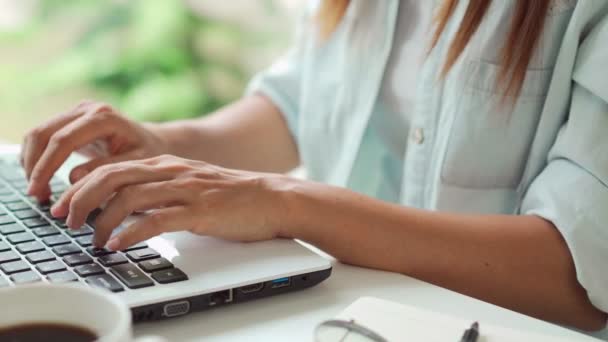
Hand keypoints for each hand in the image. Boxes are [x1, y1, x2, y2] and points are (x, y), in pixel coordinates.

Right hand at [21, 100, 167, 200]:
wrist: (155, 142)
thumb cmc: (149, 155)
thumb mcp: (135, 166)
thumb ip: (107, 170)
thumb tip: (73, 178)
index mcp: (104, 118)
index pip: (63, 140)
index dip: (46, 166)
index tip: (38, 190)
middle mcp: (88, 109)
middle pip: (44, 134)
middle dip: (34, 166)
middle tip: (36, 195)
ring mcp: (77, 112)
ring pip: (38, 134)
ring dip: (32, 163)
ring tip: (40, 192)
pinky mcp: (71, 120)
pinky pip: (43, 137)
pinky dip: (37, 159)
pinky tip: (44, 180)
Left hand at [50, 155, 287, 249]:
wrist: (271, 198)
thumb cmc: (231, 197)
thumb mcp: (189, 185)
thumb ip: (158, 190)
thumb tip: (124, 209)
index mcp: (166, 164)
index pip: (112, 167)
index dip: (83, 185)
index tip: (67, 204)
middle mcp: (172, 172)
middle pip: (112, 177)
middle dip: (82, 199)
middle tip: (67, 220)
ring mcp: (186, 190)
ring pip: (130, 197)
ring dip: (103, 220)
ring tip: (93, 240)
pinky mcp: (200, 210)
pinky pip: (157, 219)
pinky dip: (132, 232)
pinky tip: (120, 244)